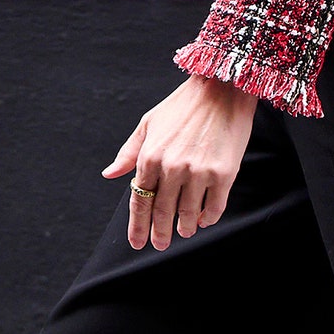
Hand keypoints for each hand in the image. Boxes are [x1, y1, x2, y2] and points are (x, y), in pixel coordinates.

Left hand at [103, 75, 256, 250]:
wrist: (222, 89)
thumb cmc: (183, 105)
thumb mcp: (148, 123)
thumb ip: (129, 152)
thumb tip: (110, 174)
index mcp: (150, 156)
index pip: (139, 200)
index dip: (137, 226)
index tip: (137, 242)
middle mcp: (172, 168)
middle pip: (161, 212)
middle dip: (159, 233)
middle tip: (159, 244)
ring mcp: (198, 172)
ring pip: (188, 214)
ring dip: (185, 227)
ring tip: (184, 231)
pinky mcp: (223, 174)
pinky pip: (214, 207)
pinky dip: (208, 218)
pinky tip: (205, 219)